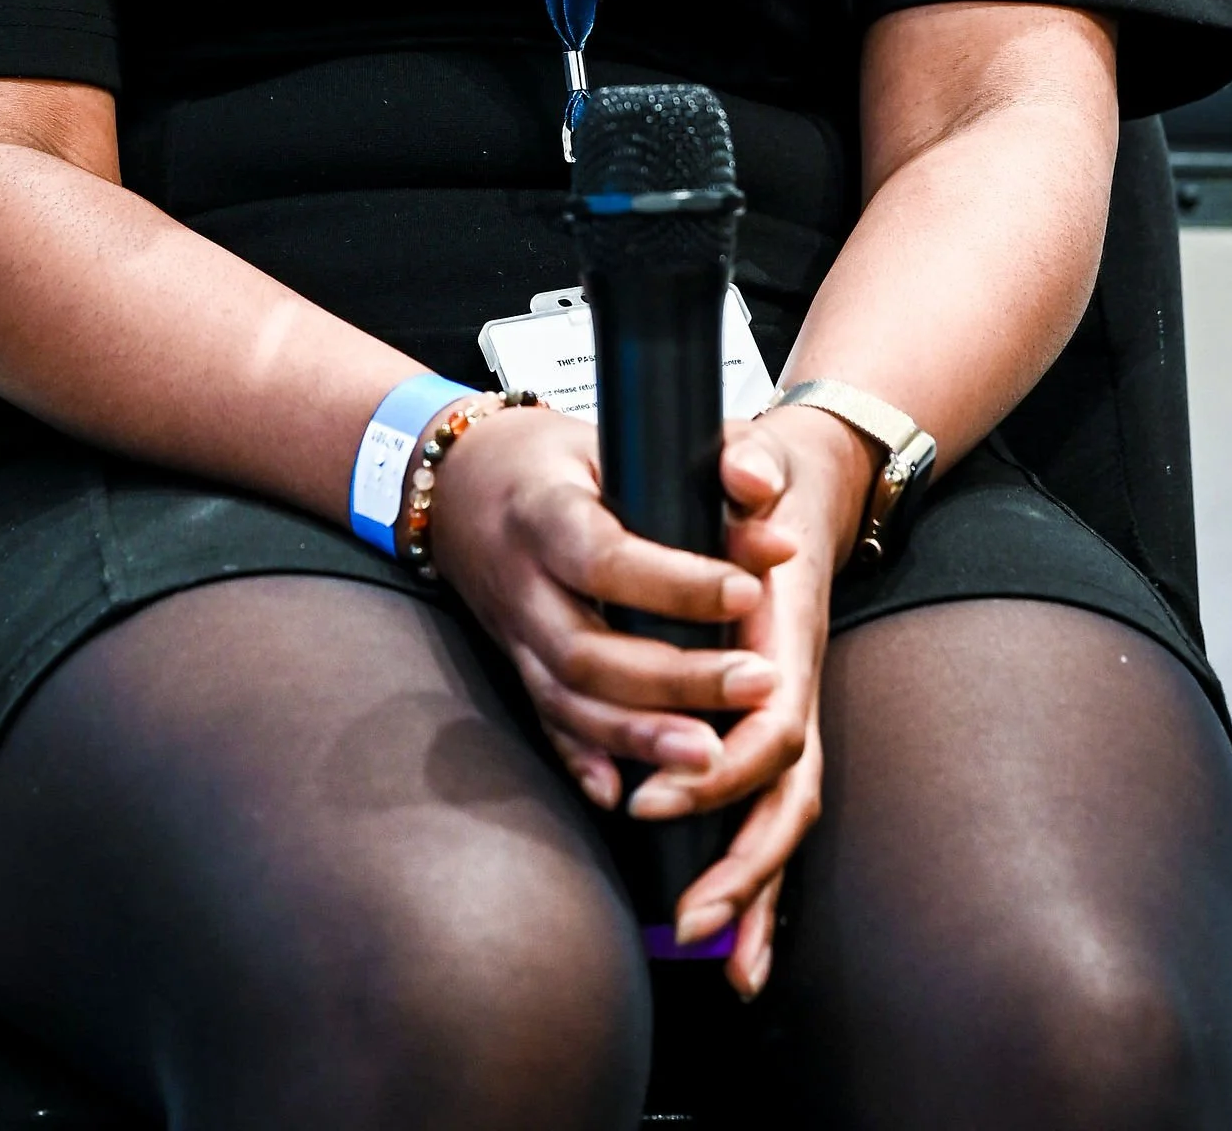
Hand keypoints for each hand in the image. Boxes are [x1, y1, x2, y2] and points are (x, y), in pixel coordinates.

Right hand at [422, 404, 778, 818]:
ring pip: (566, 700)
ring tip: (712, 756)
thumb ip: (707, 459)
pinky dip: (584, 761)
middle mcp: (521, 583)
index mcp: (544, 512)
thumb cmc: (565, 458)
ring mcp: (514, 634)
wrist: (467, 483)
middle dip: (675, 678)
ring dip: (640, 737)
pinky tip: (625, 793)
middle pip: (586, 649)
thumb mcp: (627, 437)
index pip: (604, 557)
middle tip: (759, 682)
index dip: (675, 583)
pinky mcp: (518, 668)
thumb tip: (764, 491)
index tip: (749, 591)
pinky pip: (547, 724)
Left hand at [623, 405, 874, 997]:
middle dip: (744, 866)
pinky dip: (756, 882)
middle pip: (785, 797)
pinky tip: (736, 945)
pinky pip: (766, 814)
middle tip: (687, 919)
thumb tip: (751, 481)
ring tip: (719, 961)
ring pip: (782, 821)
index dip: (720, 769)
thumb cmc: (774, 476)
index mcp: (786, 637)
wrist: (813, 478)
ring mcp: (788, 709)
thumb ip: (752, 462)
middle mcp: (794, 683)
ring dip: (756, 894)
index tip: (655, 796)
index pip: (771, 725)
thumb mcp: (759, 456)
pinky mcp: (768, 725)